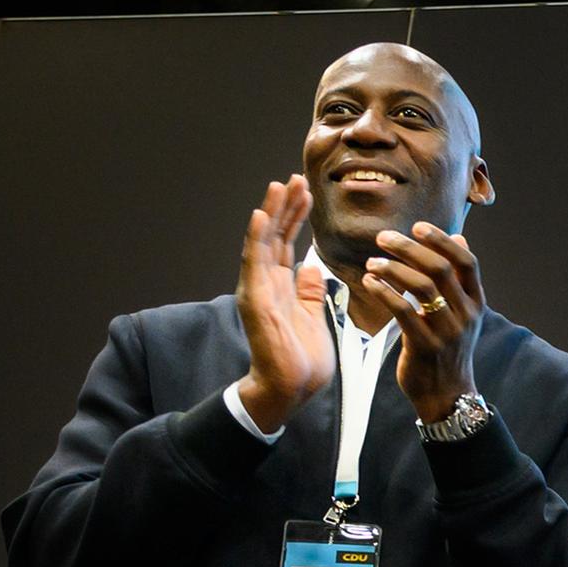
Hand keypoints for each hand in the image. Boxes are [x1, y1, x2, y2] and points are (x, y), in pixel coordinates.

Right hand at [233, 175, 332, 432]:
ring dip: (271, 212)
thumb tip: (313, 268)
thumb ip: (310, 292)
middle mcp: (266, 283)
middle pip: (274, 236)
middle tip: (295, 178)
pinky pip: (254, 263)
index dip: (296, 217)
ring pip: (263, 242)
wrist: (291, 388)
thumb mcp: (314, 317)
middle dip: (285, 206)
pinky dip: (256, 237)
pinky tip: (260, 215)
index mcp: (282, 286)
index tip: (306, 192)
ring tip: (279, 185)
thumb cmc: (301, 358)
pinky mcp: (254, 299)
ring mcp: (258, 289)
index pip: (287, 243)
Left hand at [360, 222, 488, 422]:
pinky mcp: (425, 345)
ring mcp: (447, 331)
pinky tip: (370, 283)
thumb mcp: (462, 313)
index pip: (466, 262)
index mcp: (476, 303)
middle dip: (409, 248)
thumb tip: (459, 238)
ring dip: (392, 269)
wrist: (447, 395)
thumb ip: (458, 278)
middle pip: (440, 269)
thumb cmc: (448, 349)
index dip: (442, 240)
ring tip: (371, 263)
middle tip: (383, 238)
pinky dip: (384, 292)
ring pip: (422, 287)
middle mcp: (466, 315)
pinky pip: (403, 311)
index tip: (418, 226)